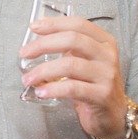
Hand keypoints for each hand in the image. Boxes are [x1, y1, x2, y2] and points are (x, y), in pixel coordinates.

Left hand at [20, 14, 126, 138]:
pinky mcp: (102, 95)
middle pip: (73, 40)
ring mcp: (106, 75)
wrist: (112, 114)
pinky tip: (41, 91)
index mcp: (103, 41)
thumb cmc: (93, 85)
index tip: (33, 27)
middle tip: (24, 53)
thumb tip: (36, 40)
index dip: (54, 24)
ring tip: (28, 78)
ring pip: (70, 65)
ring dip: (43, 70)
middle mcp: (107, 55)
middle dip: (43, 45)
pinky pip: (73, 88)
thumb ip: (68, 48)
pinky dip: (53, 89)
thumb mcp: (84, 61)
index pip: (78, 24)